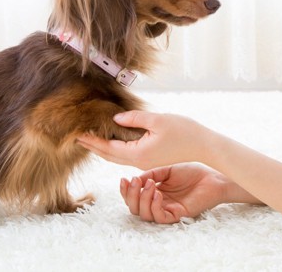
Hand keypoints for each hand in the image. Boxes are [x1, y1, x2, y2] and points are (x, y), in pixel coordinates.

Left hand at [77, 110, 207, 169]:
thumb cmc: (185, 131)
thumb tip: (115, 119)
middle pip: (110, 156)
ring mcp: (145, 162)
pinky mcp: (151, 158)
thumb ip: (135, 119)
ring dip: (103, 149)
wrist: (205, 146)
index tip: (77, 135)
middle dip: (93, 147)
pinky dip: (115, 149)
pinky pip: (127, 155)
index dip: (92, 142)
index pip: (108, 148)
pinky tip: (112, 141)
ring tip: (90, 140)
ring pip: (118, 157)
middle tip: (76, 138)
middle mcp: (139, 161)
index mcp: (138, 153)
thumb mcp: (158, 120)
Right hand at [120, 163, 226, 223]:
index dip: (126, 191)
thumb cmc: (192, 171)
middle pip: (135, 208)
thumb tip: (134, 180)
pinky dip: (155, 206)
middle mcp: (158, 203)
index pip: (134, 196)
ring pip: (145, 215)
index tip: (124, 179)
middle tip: (135, 182)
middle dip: (131, 196)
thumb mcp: (166, 169)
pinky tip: (158, 193)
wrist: (212, 175)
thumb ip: (151, 174)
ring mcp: (167, 210)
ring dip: (143, 199)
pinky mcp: (177, 215)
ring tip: (150, 184)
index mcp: (154, 192)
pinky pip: (160, 217)